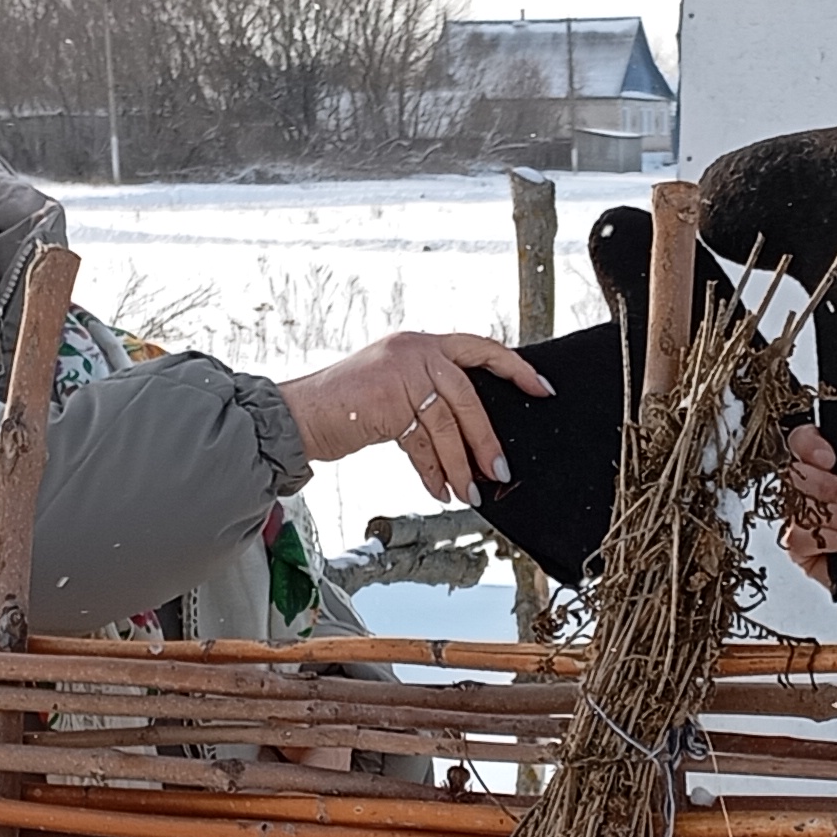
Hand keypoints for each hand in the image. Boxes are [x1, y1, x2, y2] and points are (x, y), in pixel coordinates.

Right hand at [281, 332, 550, 502]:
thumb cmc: (342, 407)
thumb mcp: (391, 392)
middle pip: (467, 396)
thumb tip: (468, 437)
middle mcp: (414, 350)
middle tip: (499, 471)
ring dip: (461, 464)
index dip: (514, 367)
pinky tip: (439, 490)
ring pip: (448, 423)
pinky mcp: (389, 399)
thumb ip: (426, 400)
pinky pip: (423, 442)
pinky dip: (434, 471)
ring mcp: (401, 371)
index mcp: (420, 343)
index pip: (479, 348)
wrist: (295, 415)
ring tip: (468, 492)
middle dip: (486, 439)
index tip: (542, 388)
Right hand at [778, 426, 836, 614]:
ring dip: (832, 514)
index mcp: (828, 463)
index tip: (831, 457)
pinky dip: (827, 538)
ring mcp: (801, 517)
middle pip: (794, 474)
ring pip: (797, 506)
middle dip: (825, 484)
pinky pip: (798, 539)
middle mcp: (810, 487)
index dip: (809, 444)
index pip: (802, 441)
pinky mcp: (801, 547)